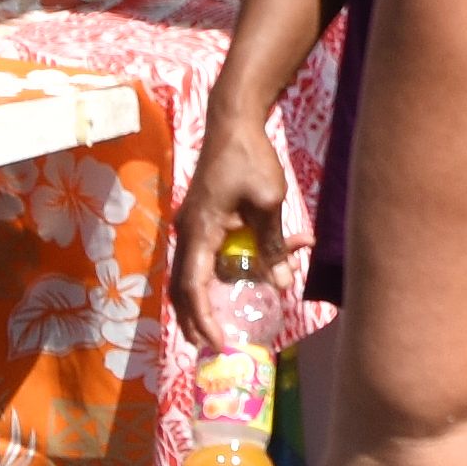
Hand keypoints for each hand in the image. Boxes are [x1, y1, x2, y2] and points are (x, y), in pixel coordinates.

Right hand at [163, 120, 298, 351]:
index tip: (219, 342)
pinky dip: (235, 266)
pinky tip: (275, 260)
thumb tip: (281, 284)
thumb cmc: (250, 158)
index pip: (193, 288)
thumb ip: (272, 245)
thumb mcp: (268, 203)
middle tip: (217, 344)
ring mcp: (194, 226)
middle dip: (199, 319)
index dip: (204, 319)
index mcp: (198, 232)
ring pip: (200, 272)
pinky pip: (213, 253)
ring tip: (250, 306)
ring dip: (222, 292)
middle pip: (185, 288)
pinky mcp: (204, 219)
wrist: (234, 121)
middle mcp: (189, 233)